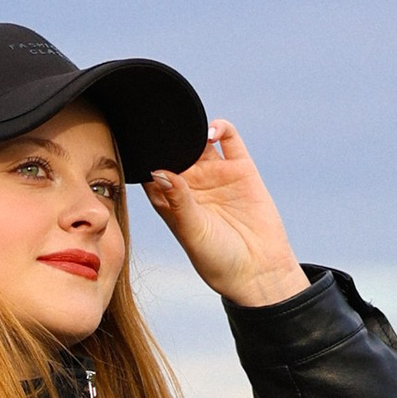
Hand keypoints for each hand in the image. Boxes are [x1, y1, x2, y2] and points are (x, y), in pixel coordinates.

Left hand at [143, 119, 309, 311]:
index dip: (144, 156)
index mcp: (170, 201)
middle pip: (173, 150)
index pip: (150, 170)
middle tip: (159, 125)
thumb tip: (159, 170)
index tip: (137, 143)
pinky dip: (219, 128)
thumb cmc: (219, 261)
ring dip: (190, 129)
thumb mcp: (192, 232)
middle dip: (166, 137)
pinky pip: (228, 139)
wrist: (259, 272)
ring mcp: (215, 174)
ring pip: (197, 141)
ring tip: (186, 127)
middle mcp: (191, 185)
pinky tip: (212, 131)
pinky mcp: (240, 168)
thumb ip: (178, 201)